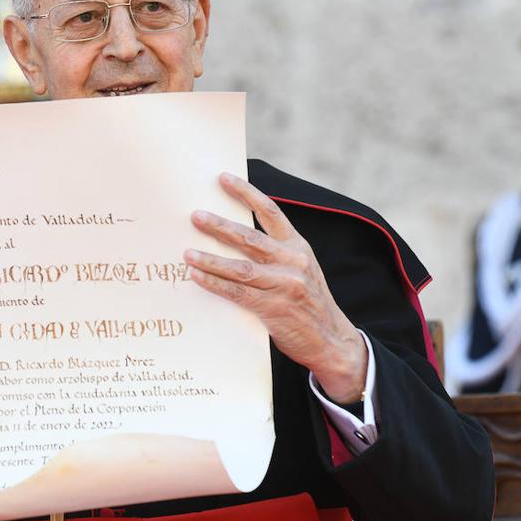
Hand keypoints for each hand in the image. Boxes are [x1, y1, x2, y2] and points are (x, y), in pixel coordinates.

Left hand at [184, 172, 366, 402]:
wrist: (332, 341)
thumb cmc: (308, 304)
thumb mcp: (300, 270)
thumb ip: (275, 255)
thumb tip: (233, 239)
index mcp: (298, 246)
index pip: (270, 211)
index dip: (246, 193)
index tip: (223, 178)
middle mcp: (292, 261)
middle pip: (249, 237)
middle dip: (219, 226)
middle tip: (195, 216)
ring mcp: (284, 285)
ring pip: (240, 267)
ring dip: (210, 258)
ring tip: (187, 252)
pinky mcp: (274, 308)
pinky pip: (238, 293)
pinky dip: (215, 284)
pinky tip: (197, 277)